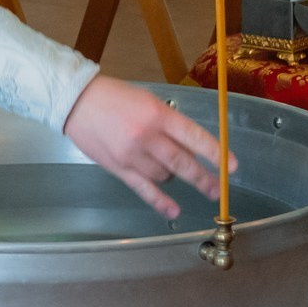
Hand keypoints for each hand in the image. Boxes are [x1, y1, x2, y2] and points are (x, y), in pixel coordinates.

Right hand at [61, 76, 224, 220]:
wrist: (76, 101)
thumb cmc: (114, 97)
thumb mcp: (148, 100)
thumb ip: (168, 122)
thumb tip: (189, 145)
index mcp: (157, 114)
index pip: (194, 137)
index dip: (215, 153)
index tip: (232, 166)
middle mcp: (147, 136)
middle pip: (183, 162)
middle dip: (203, 178)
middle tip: (217, 189)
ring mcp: (132, 154)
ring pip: (165, 175)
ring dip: (173, 176)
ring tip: (171, 169)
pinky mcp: (118, 167)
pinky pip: (144, 189)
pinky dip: (160, 201)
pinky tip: (173, 209)